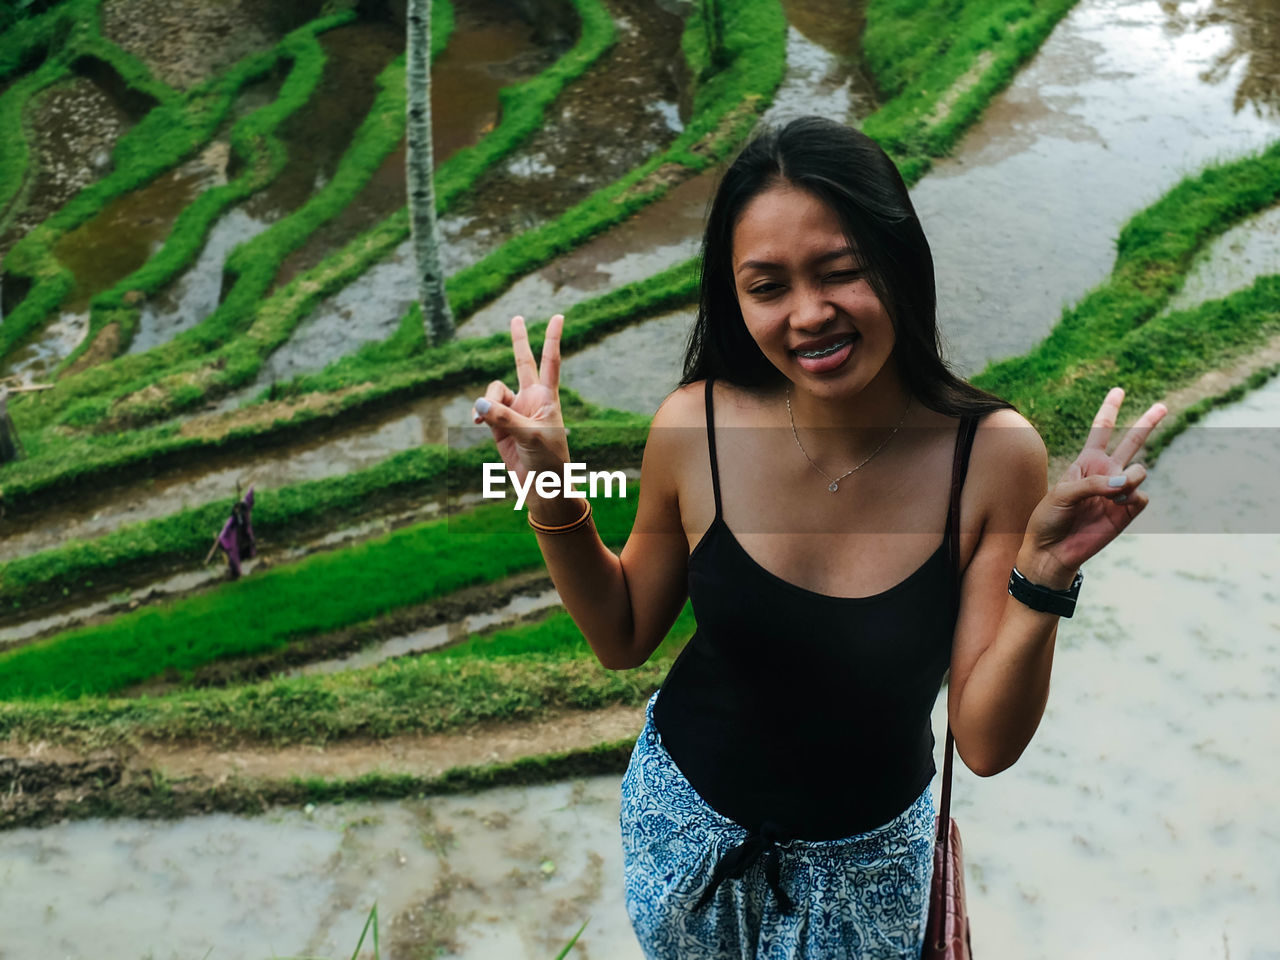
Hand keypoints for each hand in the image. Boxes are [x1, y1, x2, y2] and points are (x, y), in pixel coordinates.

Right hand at [472, 314, 569, 486]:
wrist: (543, 487)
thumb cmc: (548, 460)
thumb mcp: (530, 437)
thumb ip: (504, 419)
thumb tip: (478, 406)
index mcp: (547, 397)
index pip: (550, 362)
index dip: (552, 338)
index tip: (559, 316)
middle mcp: (531, 399)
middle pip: (522, 363)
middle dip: (518, 341)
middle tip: (516, 318)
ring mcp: (514, 412)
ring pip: (494, 392)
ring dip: (487, 402)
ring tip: (483, 421)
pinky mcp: (499, 427)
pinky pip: (484, 411)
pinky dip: (479, 414)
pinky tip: (476, 422)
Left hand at [1021, 387, 1168, 577]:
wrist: (1052, 551)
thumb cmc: (1049, 519)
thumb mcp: (1061, 494)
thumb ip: (1093, 483)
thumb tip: (1128, 481)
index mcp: (1086, 462)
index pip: (1101, 430)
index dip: (1109, 410)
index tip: (1118, 390)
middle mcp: (1105, 473)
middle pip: (1131, 441)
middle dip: (1147, 423)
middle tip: (1163, 406)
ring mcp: (1118, 492)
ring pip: (1140, 470)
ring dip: (1131, 476)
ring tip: (1114, 491)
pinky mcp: (1127, 511)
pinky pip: (1140, 495)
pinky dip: (1131, 496)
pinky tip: (1117, 504)